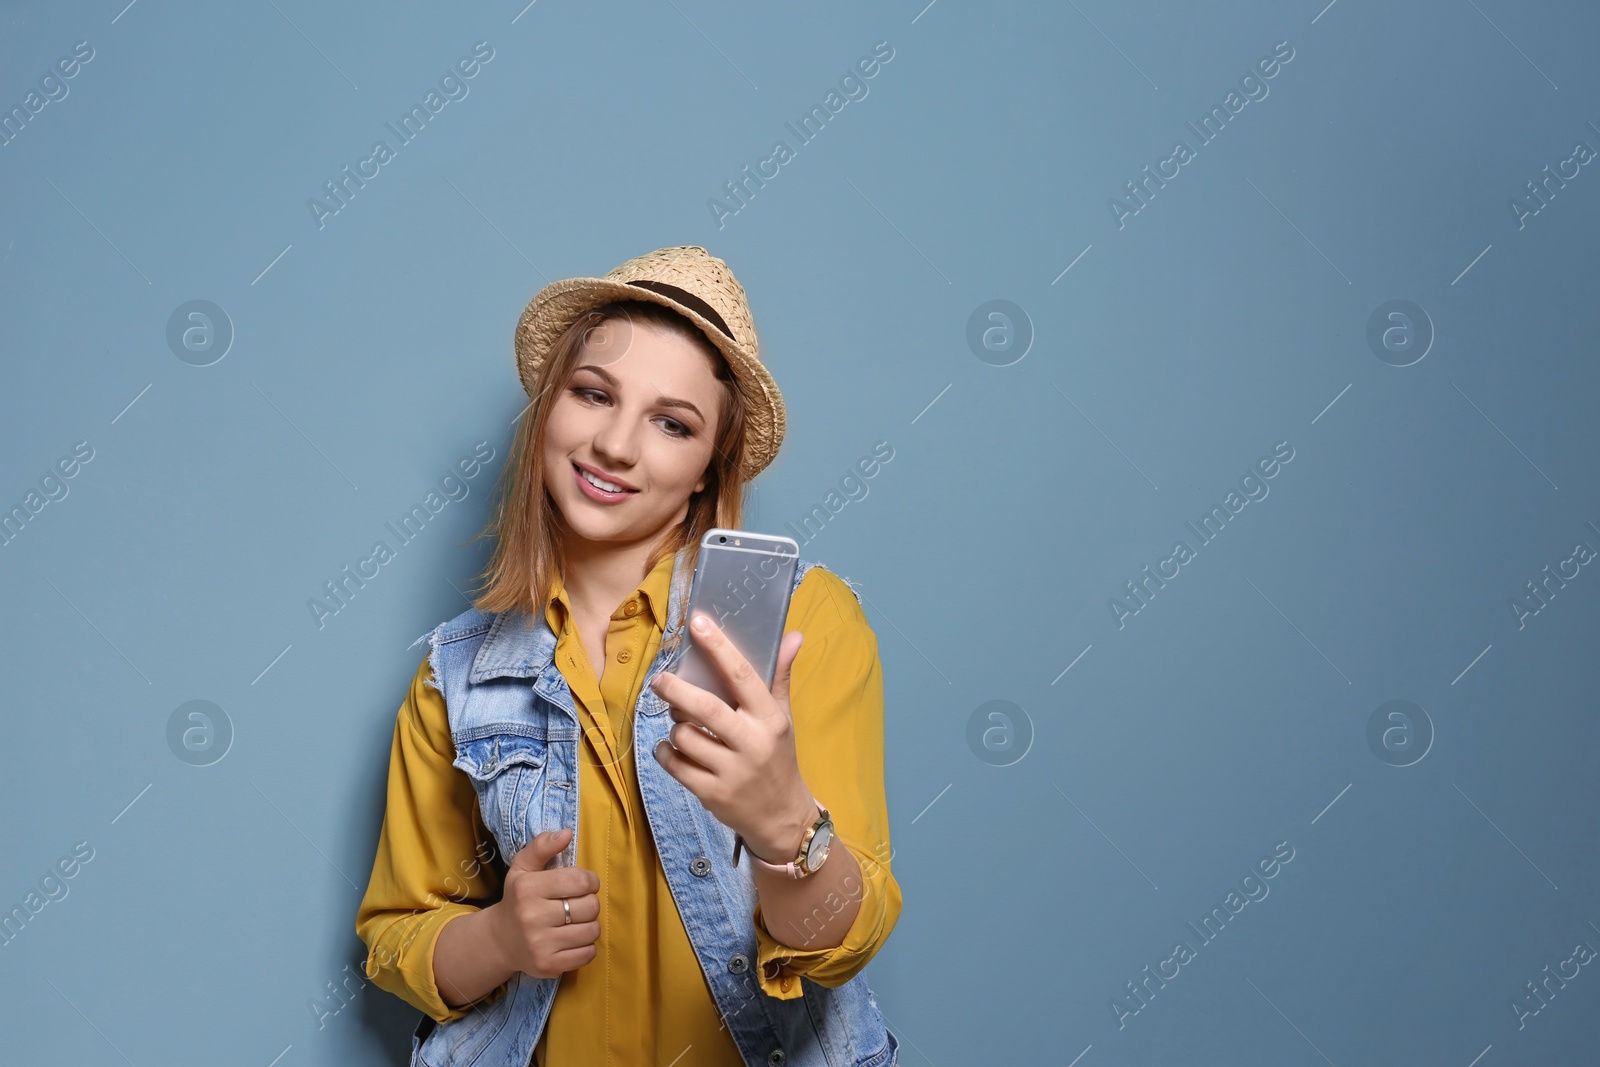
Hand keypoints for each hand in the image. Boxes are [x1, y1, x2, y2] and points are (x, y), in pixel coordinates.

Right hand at [487, 829, 599, 978]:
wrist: (500, 940)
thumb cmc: (518, 898)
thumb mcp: (523, 867)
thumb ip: (543, 846)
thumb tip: (567, 833)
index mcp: (528, 888)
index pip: (582, 880)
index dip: (589, 880)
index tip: (581, 884)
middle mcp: (532, 917)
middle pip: (590, 906)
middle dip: (589, 903)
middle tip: (577, 904)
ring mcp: (540, 945)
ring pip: (592, 931)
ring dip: (590, 925)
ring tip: (575, 922)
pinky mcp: (548, 966)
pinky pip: (588, 954)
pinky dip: (586, 946)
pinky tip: (572, 939)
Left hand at [649, 613, 815, 861]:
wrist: (782, 817)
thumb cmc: (777, 758)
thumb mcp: (783, 718)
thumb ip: (779, 676)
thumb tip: (793, 634)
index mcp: (769, 719)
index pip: (743, 675)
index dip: (719, 647)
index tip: (698, 623)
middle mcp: (752, 744)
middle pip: (706, 708)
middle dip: (676, 690)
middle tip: (659, 679)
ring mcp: (731, 772)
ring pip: (685, 736)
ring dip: (674, 725)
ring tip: (681, 723)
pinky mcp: (711, 794)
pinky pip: (675, 764)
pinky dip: (666, 751)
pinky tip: (673, 747)